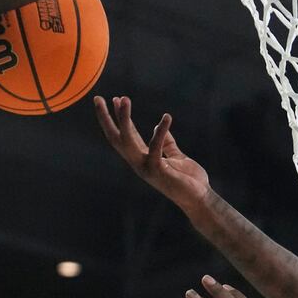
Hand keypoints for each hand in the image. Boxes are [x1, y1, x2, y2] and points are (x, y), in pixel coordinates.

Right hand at [94, 95, 211, 207]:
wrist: (200, 199)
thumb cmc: (189, 180)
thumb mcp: (176, 157)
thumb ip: (167, 143)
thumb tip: (157, 126)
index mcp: (143, 159)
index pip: (126, 135)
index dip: (120, 118)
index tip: (115, 99)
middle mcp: (139, 163)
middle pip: (116, 138)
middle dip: (106, 118)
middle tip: (97, 98)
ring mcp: (146, 168)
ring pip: (128, 140)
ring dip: (124, 119)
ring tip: (123, 99)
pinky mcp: (158, 171)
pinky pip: (156, 147)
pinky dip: (160, 131)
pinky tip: (167, 117)